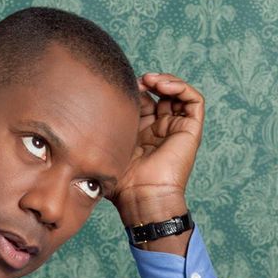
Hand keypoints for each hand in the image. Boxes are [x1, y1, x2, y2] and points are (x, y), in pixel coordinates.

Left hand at [114, 72, 204, 253]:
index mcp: (142, 132)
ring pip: (178, 93)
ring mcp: (177, 128)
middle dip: (149, 82)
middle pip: (160, 93)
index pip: (143, 100)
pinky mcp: (191, 130)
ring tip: (150, 80)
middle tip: (136, 81)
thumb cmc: (121, 182)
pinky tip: (162, 86)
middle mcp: (161, 129)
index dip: (134, 89)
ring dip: (166, 80)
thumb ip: (102, 129)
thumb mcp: (107, 147)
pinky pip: (194, 100)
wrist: (141, 197)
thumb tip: (83, 105)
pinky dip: (181, 87)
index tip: (120, 86)